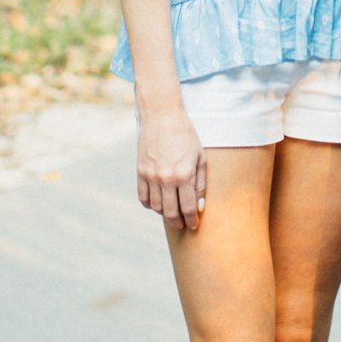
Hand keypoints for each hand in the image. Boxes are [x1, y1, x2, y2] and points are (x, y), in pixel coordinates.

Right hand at [136, 101, 206, 230]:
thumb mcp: (200, 157)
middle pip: (171, 212)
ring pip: (156, 208)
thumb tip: (199, 206)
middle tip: (183, 224)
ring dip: (165, 214)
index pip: (188, 208)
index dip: (192, 220)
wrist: (162, 116)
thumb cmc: (186, 135)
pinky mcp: (140, 172)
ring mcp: (150, 176)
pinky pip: (143, 198)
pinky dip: (150, 205)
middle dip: (179, 222)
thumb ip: (200, 183)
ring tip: (172, 213)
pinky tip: (158, 203)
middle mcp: (166, 178)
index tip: (194, 225)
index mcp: (184, 175)